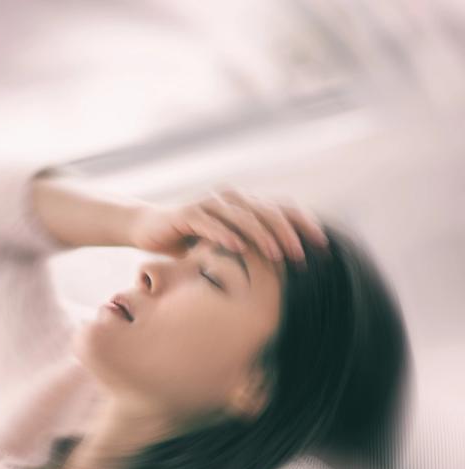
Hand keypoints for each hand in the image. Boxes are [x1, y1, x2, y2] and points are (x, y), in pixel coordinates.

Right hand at [128, 188, 326, 263]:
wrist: (147, 229)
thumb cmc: (187, 240)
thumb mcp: (223, 245)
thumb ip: (248, 249)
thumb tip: (283, 268)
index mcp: (243, 204)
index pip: (281, 209)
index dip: (303, 224)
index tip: (322, 246)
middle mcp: (230, 198)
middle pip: (267, 211)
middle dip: (288, 233)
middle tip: (302, 255)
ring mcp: (209, 204)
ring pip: (243, 217)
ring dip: (263, 236)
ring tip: (278, 255)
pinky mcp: (187, 213)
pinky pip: (211, 223)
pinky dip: (226, 235)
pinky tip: (239, 248)